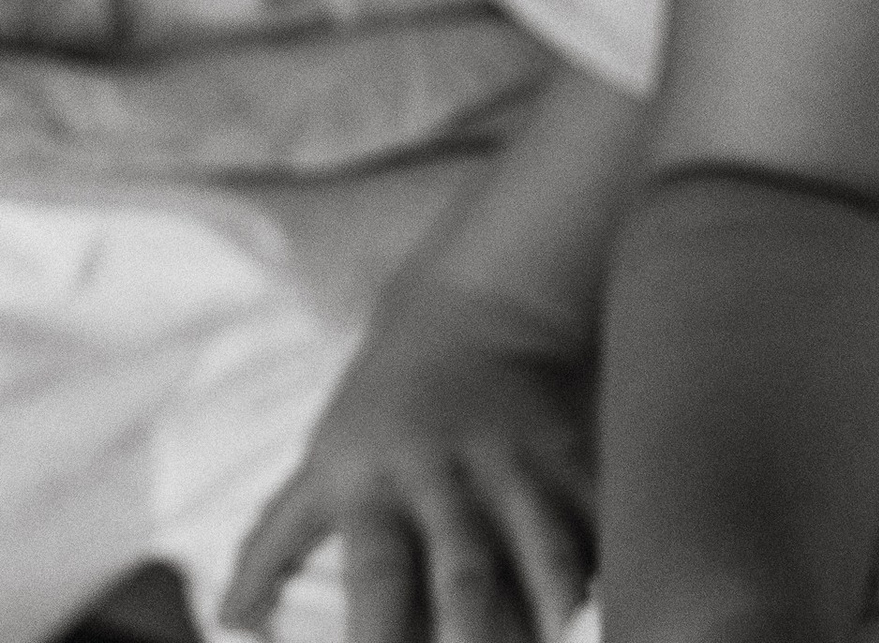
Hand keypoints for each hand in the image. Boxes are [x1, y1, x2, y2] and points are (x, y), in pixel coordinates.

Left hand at [224, 283, 594, 642]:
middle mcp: (447, 481)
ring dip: (555, 610)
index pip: (375, 578)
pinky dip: (612, 567)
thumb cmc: (384, 402)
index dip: (377, 642)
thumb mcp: (323, 461)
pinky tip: (618, 611)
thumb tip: (232, 624)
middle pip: (465, 574)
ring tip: (560, 640)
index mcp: (377, 488)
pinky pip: (598, 518)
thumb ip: (275, 545)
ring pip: (545, 550)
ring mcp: (517, 468)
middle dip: (475, 637)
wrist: (484, 298)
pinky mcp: (574, 456)